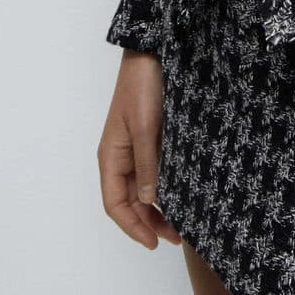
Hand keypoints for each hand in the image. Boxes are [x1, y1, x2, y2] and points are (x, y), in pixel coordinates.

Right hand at [97, 49, 182, 247]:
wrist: (154, 52)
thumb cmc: (143, 87)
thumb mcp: (145, 128)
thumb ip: (148, 165)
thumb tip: (148, 201)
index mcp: (111, 156)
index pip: (114, 204)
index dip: (132, 227)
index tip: (154, 242)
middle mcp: (120, 156)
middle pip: (129, 201)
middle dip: (149, 223)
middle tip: (176, 237)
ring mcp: (136, 148)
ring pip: (142, 190)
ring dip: (157, 209)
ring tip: (181, 224)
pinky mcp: (152, 139)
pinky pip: (154, 173)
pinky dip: (165, 189)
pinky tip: (182, 195)